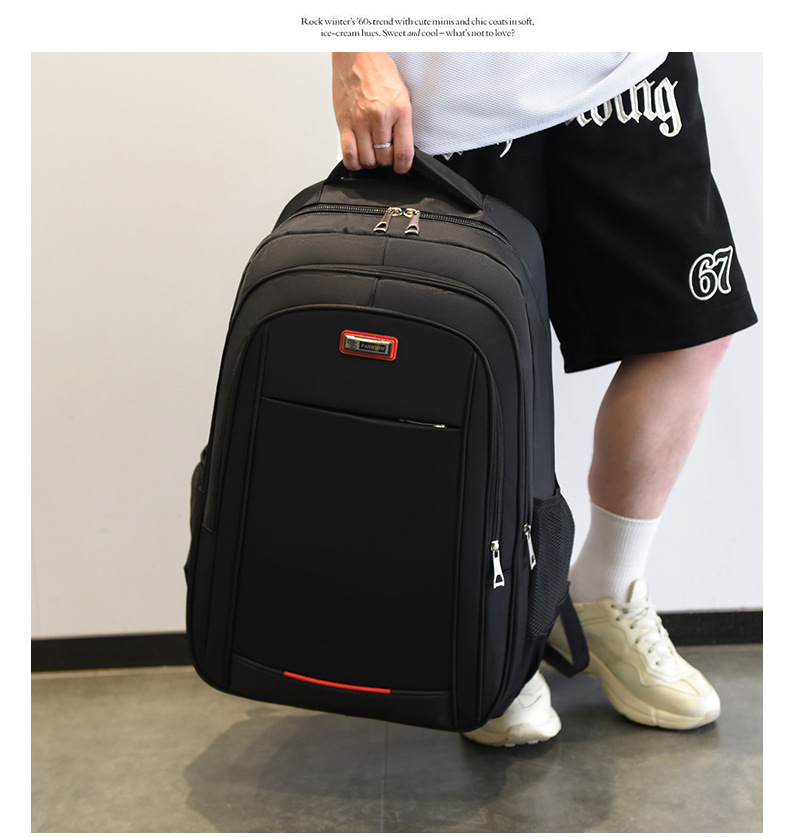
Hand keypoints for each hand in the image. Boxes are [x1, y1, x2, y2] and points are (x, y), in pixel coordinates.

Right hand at [332, 52, 413, 173]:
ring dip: (370, 162)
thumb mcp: (402, 95)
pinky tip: (358, 156)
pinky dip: (354, 162)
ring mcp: (360, 121)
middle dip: (386, 162)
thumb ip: (403, 123)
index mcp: (400, 110)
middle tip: (384, 154)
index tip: (401, 168)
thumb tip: (402, 146)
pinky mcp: (344, 123)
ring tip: (372, 153)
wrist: (357, 56)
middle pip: (384, 159)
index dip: (403, 167)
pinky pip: (348, 155)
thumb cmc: (379, 72)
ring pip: (367, 160)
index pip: (404, 152)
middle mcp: (380, 117)